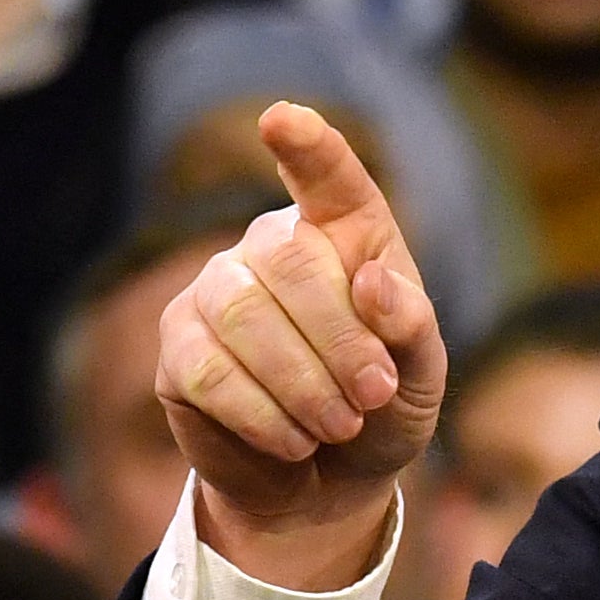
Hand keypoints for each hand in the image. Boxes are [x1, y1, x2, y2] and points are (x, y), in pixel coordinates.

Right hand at [155, 103, 446, 589]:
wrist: (327, 480)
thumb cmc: (382, 407)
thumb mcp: (421, 375)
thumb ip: (412, 327)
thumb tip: (376, 284)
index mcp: (343, 234)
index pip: (327, 176)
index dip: (309, 147)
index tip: (284, 120)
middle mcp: (268, 247)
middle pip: (290, 261)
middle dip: (342, 338)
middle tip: (374, 395)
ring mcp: (214, 292)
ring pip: (246, 318)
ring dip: (305, 383)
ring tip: (341, 425)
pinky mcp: (177, 350)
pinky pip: (211, 372)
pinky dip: (265, 415)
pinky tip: (296, 440)